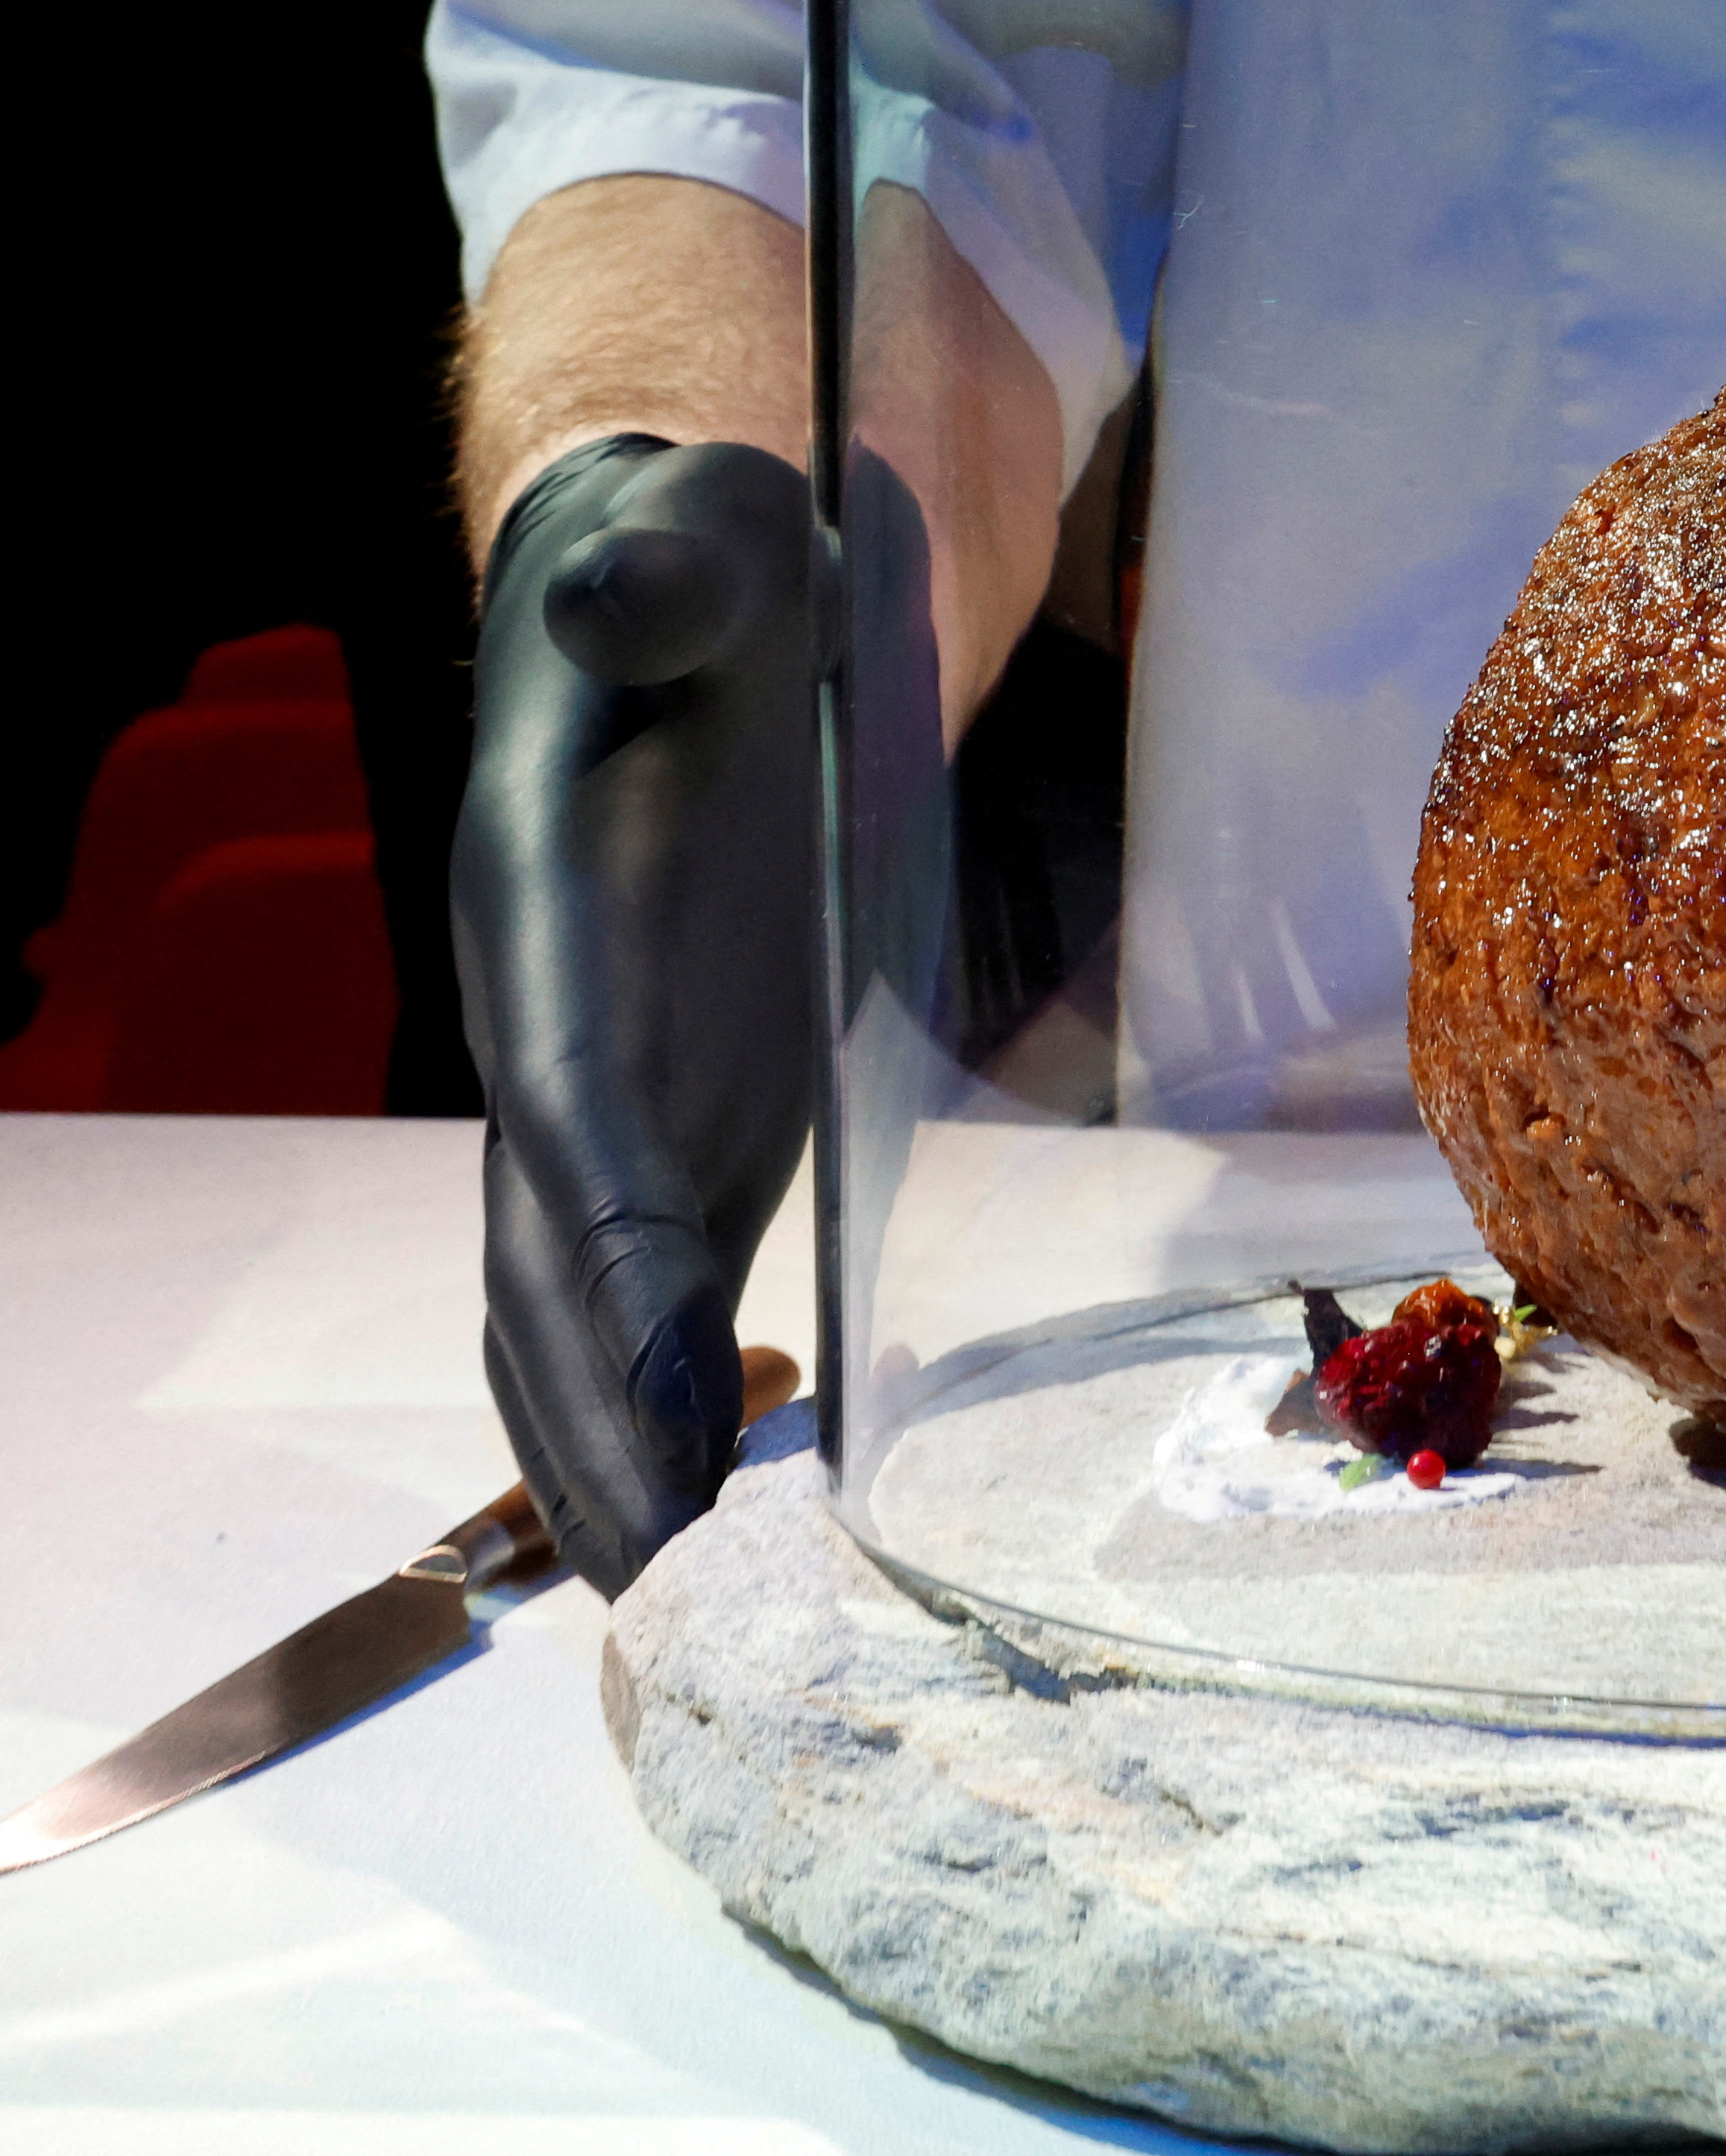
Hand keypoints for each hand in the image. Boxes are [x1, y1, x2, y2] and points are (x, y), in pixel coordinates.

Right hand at [453, 436, 820, 1594]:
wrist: (677, 598)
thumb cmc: (699, 576)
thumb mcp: (700, 546)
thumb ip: (668, 581)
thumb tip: (632, 588)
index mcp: (542, 922)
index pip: (565, 1119)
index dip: (604, 1259)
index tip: (669, 1395)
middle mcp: (549, 1037)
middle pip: (546, 1268)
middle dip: (600, 1425)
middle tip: (672, 1595)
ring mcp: (609, 1095)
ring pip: (578, 1309)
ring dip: (626, 1451)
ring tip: (695, 1608)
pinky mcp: (684, 1119)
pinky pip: (659, 1288)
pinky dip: (685, 1400)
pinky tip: (752, 1500)